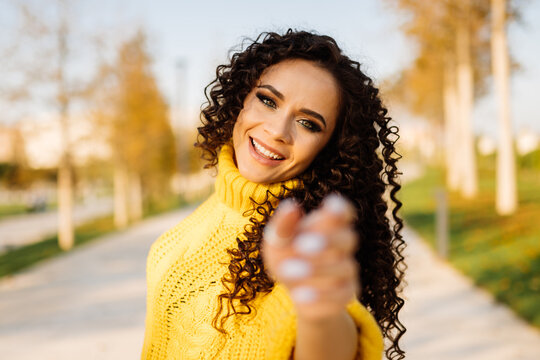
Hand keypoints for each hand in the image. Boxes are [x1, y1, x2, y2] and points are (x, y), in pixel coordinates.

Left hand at [262, 194, 359, 320]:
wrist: (297, 293)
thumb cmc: (288, 257)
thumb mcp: (277, 241)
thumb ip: (283, 224)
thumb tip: (291, 205)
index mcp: (328, 225)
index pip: (343, 213)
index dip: (340, 209)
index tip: (331, 205)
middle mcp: (343, 246)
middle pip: (347, 239)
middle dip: (327, 241)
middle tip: (301, 245)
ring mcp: (347, 270)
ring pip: (344, 268)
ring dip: (317, 269)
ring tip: (288, 270)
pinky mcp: (346, 295)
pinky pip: (340, 295)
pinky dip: (320, 296)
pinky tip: (299, 294)